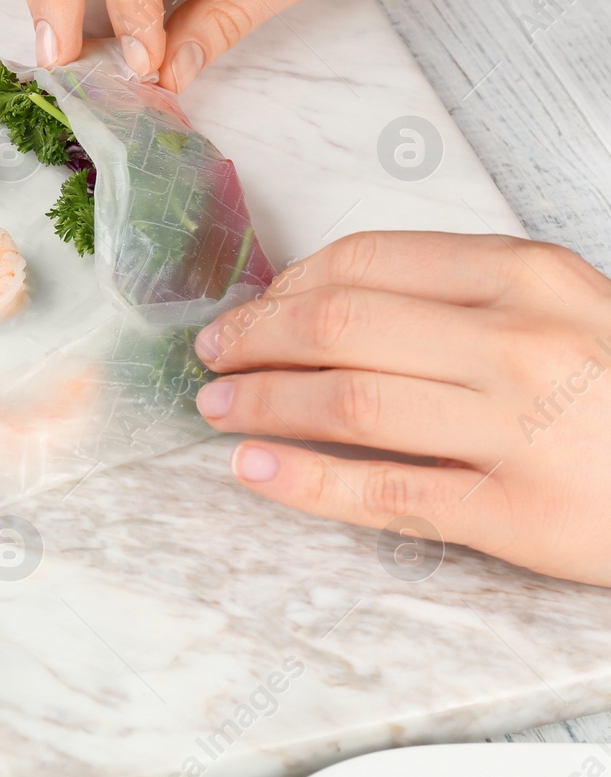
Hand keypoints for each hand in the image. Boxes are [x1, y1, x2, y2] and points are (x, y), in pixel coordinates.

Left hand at [193, 231, 610, 587]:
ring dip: (258, 403)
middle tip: (210, 355)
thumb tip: (324, 299)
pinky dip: (300, 480)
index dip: (285, 286)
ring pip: (346, 403)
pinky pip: (382, 492)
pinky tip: (251, 468)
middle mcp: (520, 342)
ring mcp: (519, 429)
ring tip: (214, 408)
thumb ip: (462, 296)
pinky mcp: (518, 515)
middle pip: (339, 327)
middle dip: (253, 339)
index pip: (366, 261)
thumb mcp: (565, 308)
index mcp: (529, 276)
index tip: (250, 307)